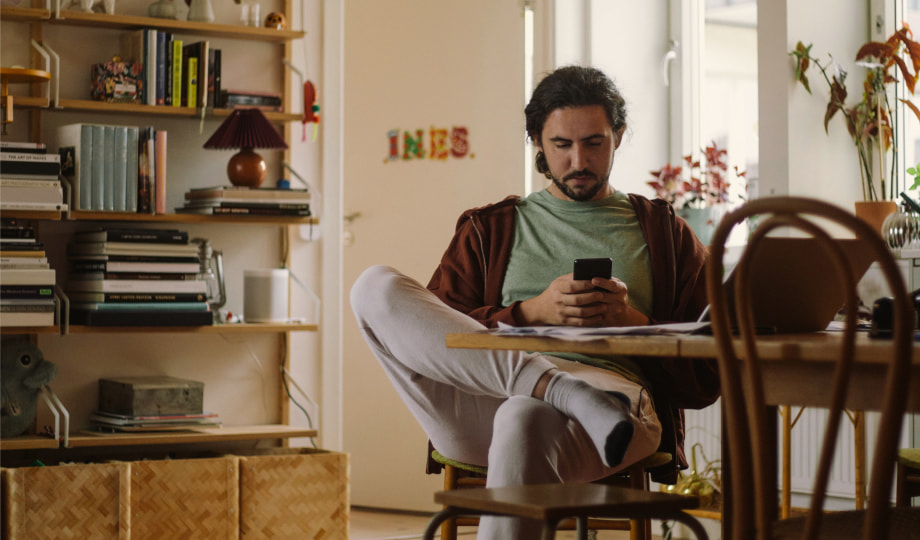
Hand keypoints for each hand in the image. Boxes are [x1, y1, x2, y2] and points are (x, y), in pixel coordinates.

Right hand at [515, 273, 649, 326]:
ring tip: (610, 306)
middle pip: (583, 299)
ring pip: (584, 312)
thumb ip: (575, 278)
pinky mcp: (566, 323)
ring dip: (599, 309)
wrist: (538, 312)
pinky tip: (603, 316)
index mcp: (559, 287)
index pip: (578, 284)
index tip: (602, 281)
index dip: (591, 283)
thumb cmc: (553, 293)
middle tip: (611, 295)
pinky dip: (594, 319)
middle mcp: (560, 300)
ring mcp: (563, 314)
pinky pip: (583, 322)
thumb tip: (594, 276)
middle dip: (598, 297)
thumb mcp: (560, 282)